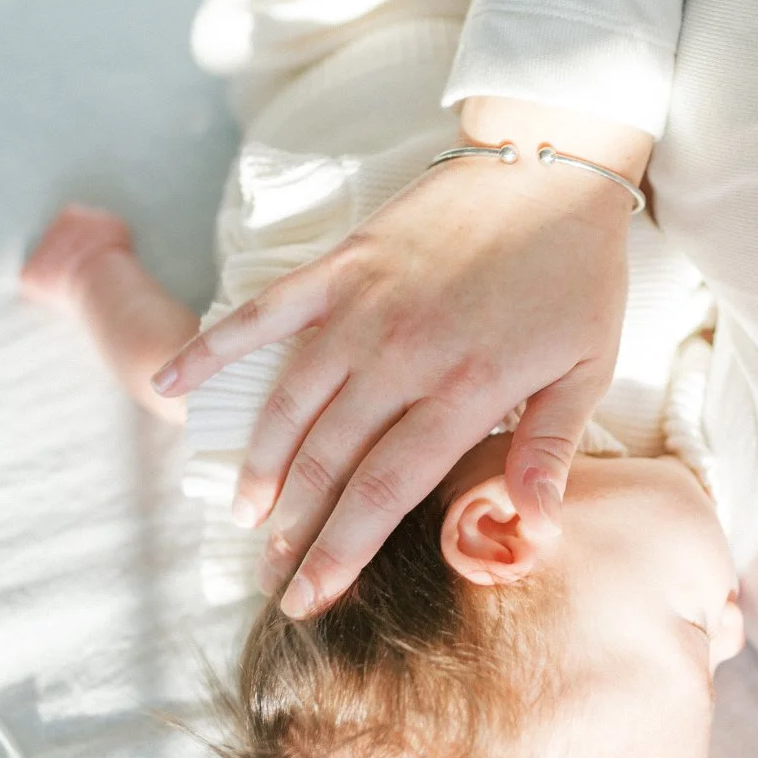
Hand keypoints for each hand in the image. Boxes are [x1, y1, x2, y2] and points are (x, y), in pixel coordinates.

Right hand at [153, 102, 650, 614]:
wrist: (549, 162)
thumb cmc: (575, 273)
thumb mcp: (587, 368)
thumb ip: (551, 449)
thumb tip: (538, 529)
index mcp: (464, 391)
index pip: (384, 493)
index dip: (340, 551)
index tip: (311, 596)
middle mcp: (400, 357)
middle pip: (327, 463)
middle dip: (294, 530)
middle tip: (271, 574)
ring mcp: (361, 309)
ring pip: (289, 405)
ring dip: (261, 466)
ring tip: (247, 515)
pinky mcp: (339, 266)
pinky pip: (262, 315)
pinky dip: (214, 351)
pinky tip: (171, 387)